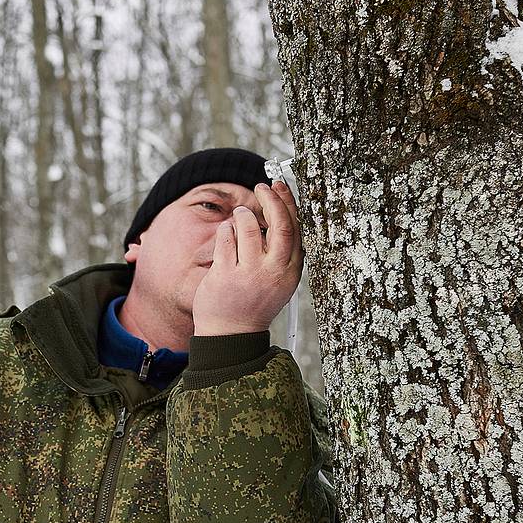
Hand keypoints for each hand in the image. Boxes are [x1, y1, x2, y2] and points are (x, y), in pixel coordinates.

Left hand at [191, 179, 302, 334]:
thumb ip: (281, 251)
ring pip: (249, 226)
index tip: (279, 187)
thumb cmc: (254, 303)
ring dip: (243, 214)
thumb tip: (278, 211)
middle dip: (270, 199)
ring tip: (239, 216)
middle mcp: (273, 272)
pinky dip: (226, 229)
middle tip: (261, 188)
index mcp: (290, 272)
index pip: (296, 228)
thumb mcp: (279, 279)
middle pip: (279, 224)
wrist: (232, 334)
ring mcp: (249, 273)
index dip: (288, 203)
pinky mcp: (225, 274)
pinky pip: (226, 237)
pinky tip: (227, 232)